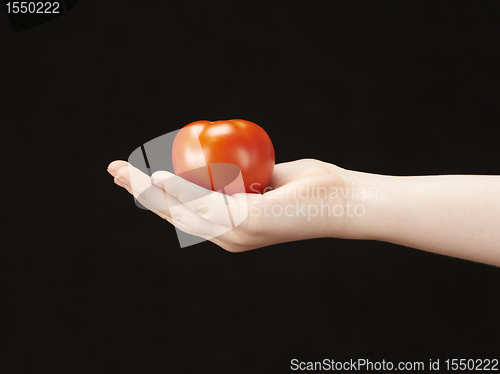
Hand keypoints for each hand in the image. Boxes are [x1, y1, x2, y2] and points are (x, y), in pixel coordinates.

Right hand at [107, 159, 351, 251]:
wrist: (345, 201)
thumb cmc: (311, 189)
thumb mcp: (268, 179)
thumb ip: (243, 177)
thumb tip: (226, 162)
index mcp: (231, 229)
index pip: (184, 212)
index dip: (155, 196)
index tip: (135, 177)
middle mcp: (228, 236)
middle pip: (173, 213)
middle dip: (140, 192)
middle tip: (114, 170)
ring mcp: (235, 232)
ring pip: (180, 209)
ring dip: (148, 190)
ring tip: (123, 172)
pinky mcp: (245, 221)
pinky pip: (202, 202)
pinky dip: (177, 188)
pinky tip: (156, 176)